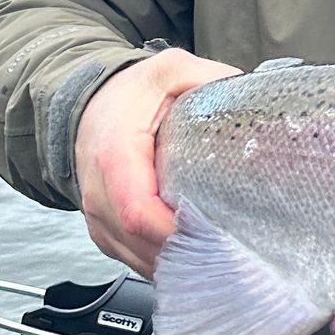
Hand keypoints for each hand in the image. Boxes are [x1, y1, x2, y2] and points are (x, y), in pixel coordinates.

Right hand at [74, 49, 239, 277]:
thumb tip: (249, 92)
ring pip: (138, 259)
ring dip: (178, 263)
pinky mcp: (106, 233)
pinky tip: (195, 259)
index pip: (138, 211)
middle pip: (141, 243)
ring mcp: (99, 218)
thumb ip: (208, 77)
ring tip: (222, 258)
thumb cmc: (127, 95)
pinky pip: (133, 261)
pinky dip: (165, 264)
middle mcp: (99, 193)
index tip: (214, 234)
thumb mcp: (169, 70)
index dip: (175, 232)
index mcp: (115, 154)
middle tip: (233, 251)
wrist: (86, 108)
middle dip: (187, 252)